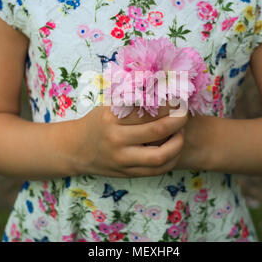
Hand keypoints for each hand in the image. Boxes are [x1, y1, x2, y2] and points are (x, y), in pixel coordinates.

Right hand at [71, 105, 187, 177]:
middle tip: (185, 112)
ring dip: (178, 143)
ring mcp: (122, 159)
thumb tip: (162, 88)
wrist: (75, 150)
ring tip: (181, 132)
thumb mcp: (108, 107)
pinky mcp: (128, 173)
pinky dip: (171, 159)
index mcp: (111, 119)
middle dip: (178, 120)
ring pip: (161, 156)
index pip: (146, 109)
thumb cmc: (96, 123)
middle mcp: (116, 140)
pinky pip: (157, 170)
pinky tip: (174, 148)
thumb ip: (131, 101)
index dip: (167, 103)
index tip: (179, 96)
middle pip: (157, 131)